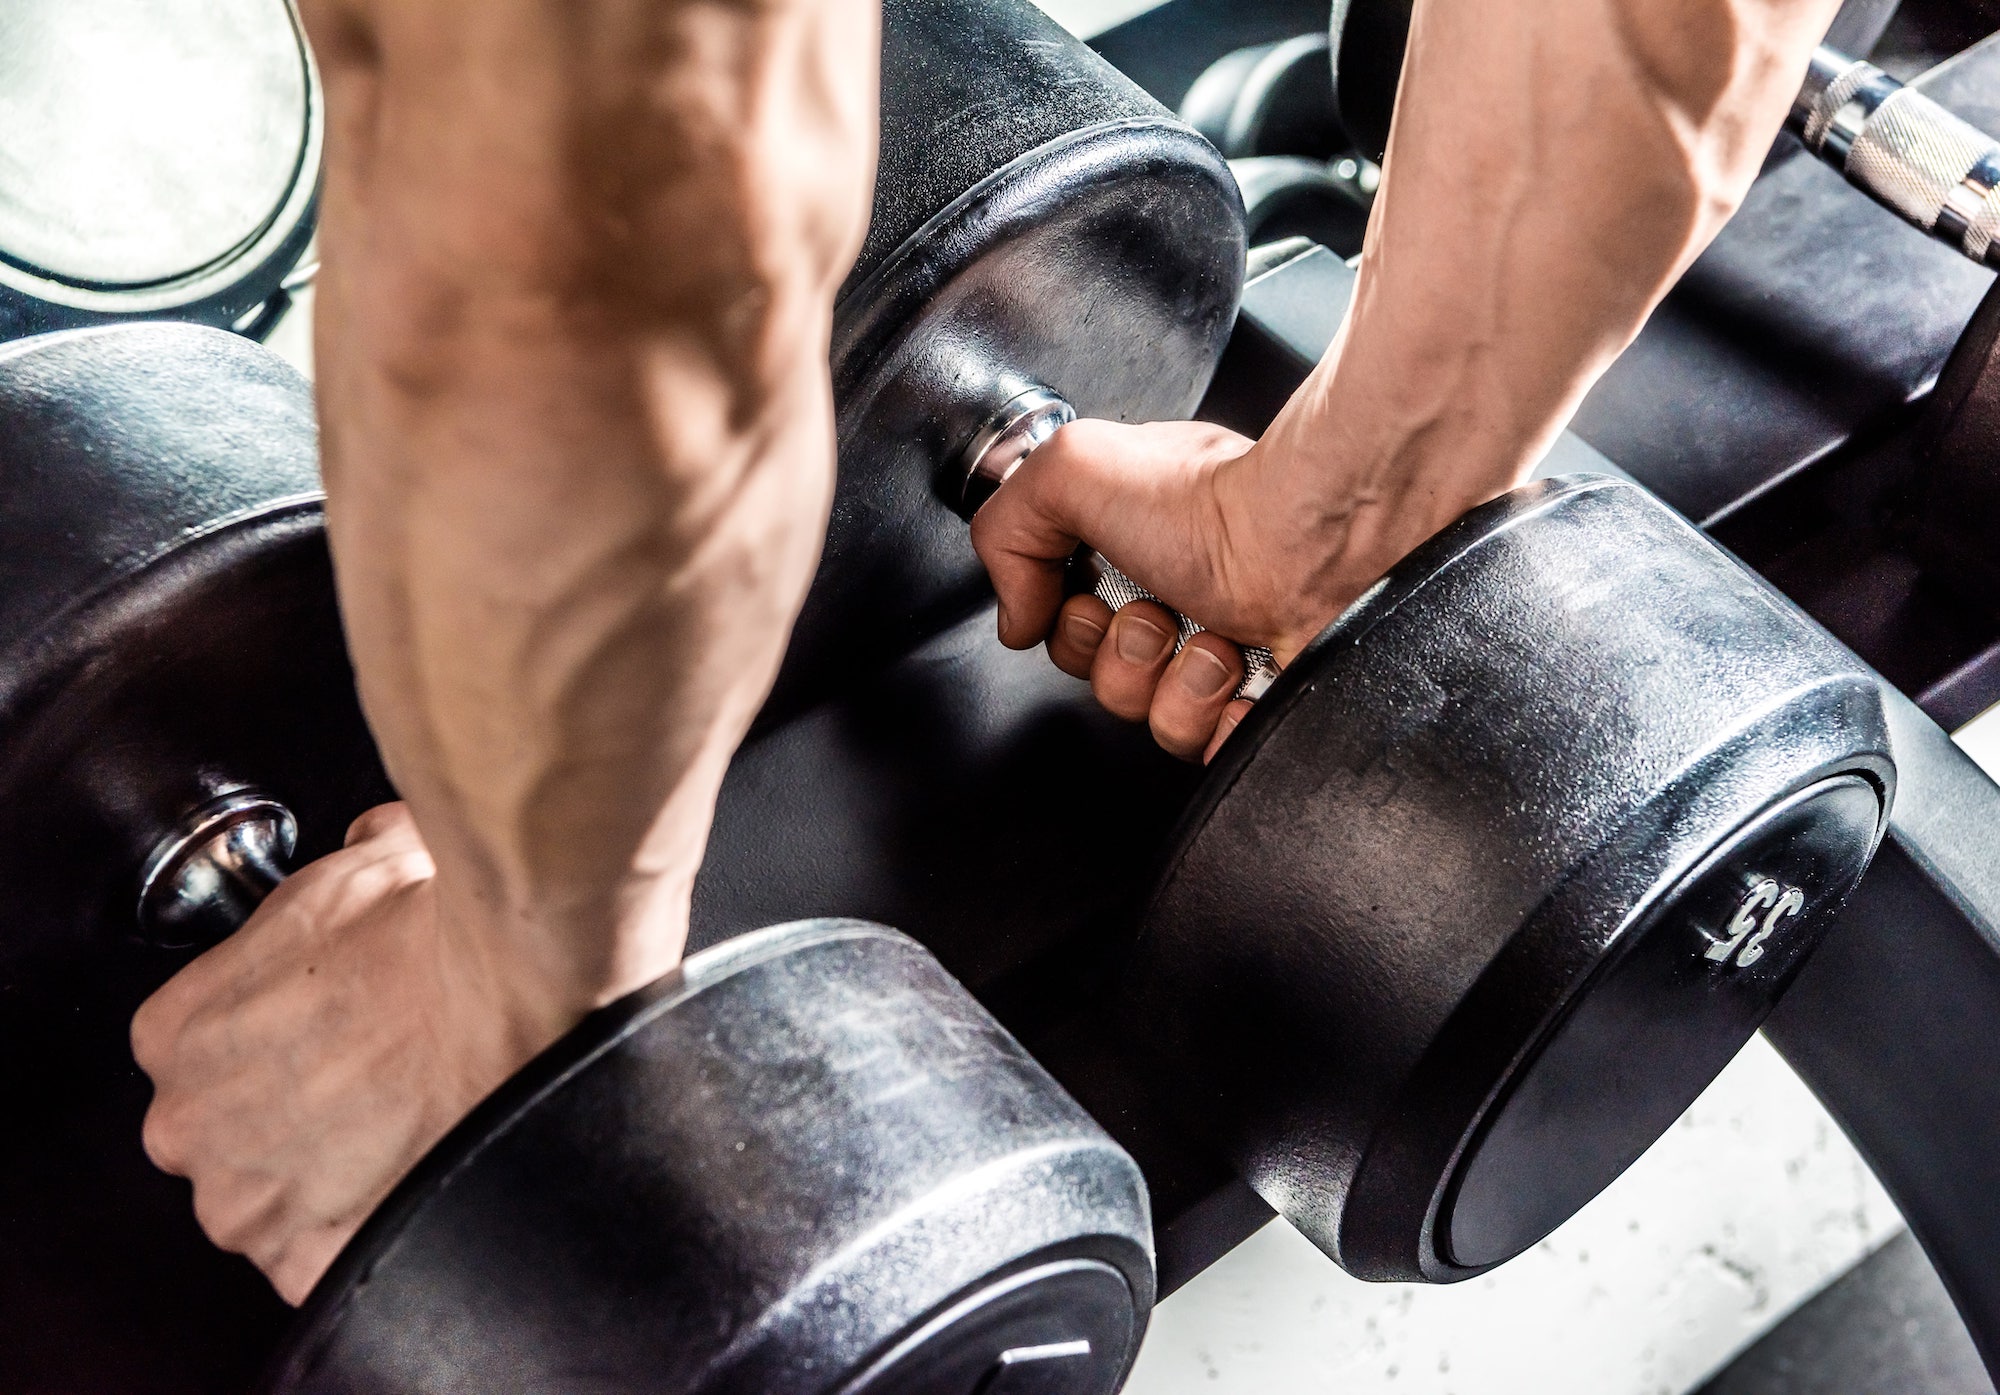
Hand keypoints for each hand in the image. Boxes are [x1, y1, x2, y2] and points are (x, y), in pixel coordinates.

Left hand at [131, 803, 553, 1304]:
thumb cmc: (436, 934)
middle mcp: (191, 1123)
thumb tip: (377, 842)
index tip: (327, 1036)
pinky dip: (366, 1230)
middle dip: (291, 1115)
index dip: (275, 1039)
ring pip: (271, 1203)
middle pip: (226, 1133)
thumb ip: (352, 860)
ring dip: (327, 1178)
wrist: (509, 992)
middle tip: (373, 1082)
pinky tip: (416, 1174)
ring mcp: (248, 1199)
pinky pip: (323, 1261)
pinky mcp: (314, 1255)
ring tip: (405, 1130)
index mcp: (179, 1030)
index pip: (201, 1050)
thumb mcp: (378, 858)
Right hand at [969, 416, 1492, 762]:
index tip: (1094, 590)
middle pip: (1104, 681)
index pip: (1063, 626)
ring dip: (1178, 682)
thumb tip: (1015, 615)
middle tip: (1165, 610)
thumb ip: (1007, 529)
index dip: (1068, 622)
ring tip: (1218, 638)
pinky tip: (1248, 675)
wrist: (1326, 542)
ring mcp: (1226, 658)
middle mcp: (1180, 602)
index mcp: (1133, 549)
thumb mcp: (1072, 468)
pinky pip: (1213, 751)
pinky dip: (1226, 719)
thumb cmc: (1221, 501)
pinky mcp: (1263, 706)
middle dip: (1126, 653)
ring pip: (1155, 722)